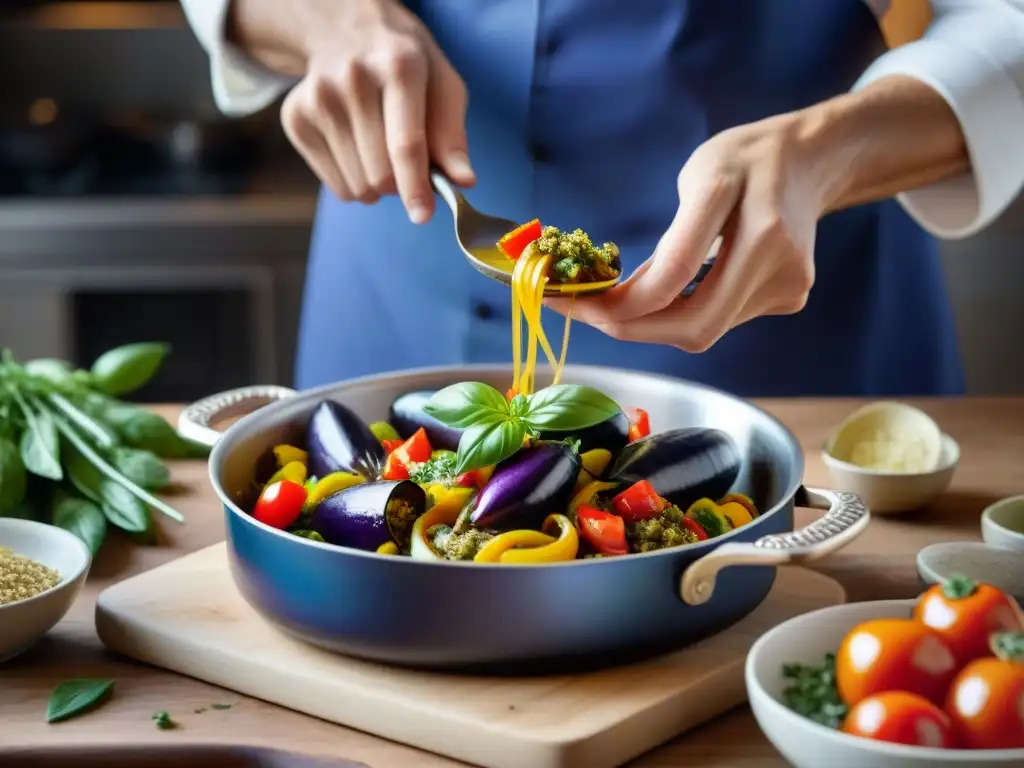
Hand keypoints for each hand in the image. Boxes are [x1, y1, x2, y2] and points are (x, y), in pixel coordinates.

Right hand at [278, 0, 474, 221]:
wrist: (344, 29)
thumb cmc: (403, 63)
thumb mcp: (440, 83)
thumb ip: (452, 134)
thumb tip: (463, 181)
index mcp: (399, 66)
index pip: (405, 143)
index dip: (415, 186)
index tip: (422, 215)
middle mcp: (353, 78)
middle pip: (380, 173)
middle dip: (401, 185)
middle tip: (407, 165)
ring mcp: (318, 98)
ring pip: (358, 186)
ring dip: (378, 186)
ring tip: (380, 150)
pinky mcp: (295, 119)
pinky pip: (336, 186)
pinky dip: (355, 183)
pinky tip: (357, 148)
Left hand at [548, 113, 829, 352]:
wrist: (813, 160)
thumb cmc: (745, 160)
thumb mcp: (697, 177)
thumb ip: (669, 239)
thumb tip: (629, 296)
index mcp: (750, 213)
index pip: (676, 274)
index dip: (623, 303)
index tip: (578, 302)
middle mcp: (775, 256)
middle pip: (694, 325)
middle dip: (633, 328)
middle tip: (590, 313)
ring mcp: (788, 285)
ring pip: (706, 330)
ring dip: (656, 322)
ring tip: (625, 297)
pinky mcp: (790, 299)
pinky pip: (722, 320)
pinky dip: (687, 313)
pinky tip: (676, 292)